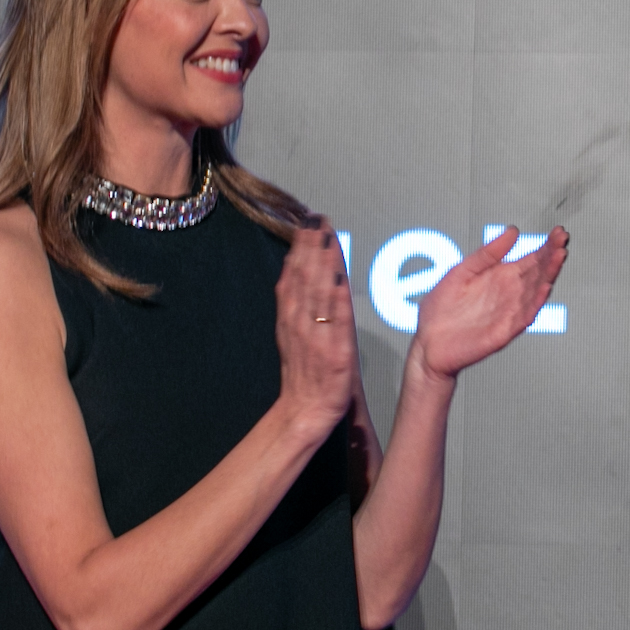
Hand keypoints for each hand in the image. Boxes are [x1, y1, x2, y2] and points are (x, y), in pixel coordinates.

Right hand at [273, 219, 357, 434]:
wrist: (304, 410)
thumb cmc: (303, 373)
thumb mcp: (292, 333)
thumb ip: (295, 303)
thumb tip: (297, 269)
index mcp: (290, 318)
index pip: (293, 274)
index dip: (301, 246)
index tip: (309, 222)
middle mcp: (300, 323)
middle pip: (304, 278)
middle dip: (311, 246)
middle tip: (319, 219)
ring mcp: (317, 337)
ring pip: (318, 293)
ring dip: (322, 264)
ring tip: (328, 237)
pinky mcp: (335, 352)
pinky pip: (337, 321)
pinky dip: (337, 298)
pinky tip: (340, 278)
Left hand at [407, 226, 568, 379]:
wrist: (428, 344)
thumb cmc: (440, 311)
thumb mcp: (461, 271)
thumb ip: (487, 253)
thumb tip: (511, 232)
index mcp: (498, 278)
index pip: (529, 260)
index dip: (545, 246)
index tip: (557, 233)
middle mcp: (507, 294)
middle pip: (537, 272)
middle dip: (551, 256)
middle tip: (562, 239)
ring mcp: (508, 312)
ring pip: (534, 291)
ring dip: (547, 274)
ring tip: (558, 257)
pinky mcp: (504, 330)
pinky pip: (523, 315)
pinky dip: (534, 302)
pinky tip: (544, 288)